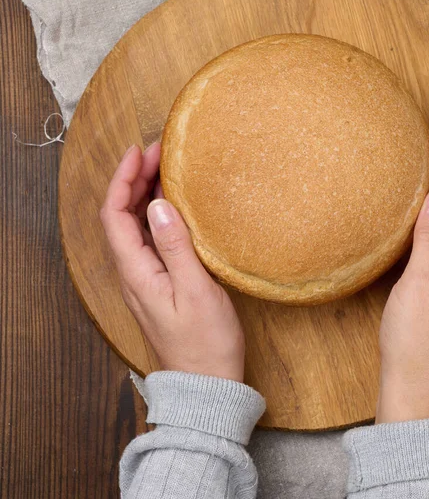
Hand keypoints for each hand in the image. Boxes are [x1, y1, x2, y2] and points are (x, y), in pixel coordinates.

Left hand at [100, 143, 244, 380]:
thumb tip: (159, 205)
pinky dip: (158, 216)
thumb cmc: (205, 342)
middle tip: (159, 154)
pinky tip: (175, 208)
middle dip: (135, 181)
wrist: (207, 384)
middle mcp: (133, 273)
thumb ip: (175, 247)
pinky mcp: (160, 283)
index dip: (123, 180)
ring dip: (145, 196)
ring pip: (135, 228)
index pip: (114, 215)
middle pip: (122, 217)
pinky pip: (150, 240)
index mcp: (136, 272)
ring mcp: (145, 279)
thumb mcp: (195, 291)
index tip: (140, 152)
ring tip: (166, 171)